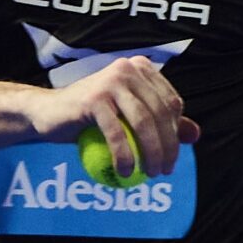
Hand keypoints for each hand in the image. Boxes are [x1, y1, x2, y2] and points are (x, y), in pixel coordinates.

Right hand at [29, 56, 201, 177]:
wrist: (47, 112)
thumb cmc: (90, 116)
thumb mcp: (127, 117)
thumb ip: (161, 122)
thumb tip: (196, 135)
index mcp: (141, 68)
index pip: (170, 102)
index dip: (175, 132)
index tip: (171, 156)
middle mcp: (128, 69)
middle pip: (160, 112)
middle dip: (168, 146)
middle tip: (165, 170)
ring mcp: (111, 80)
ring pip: (143, 121)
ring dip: (152, 152)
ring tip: (151, 173)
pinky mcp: (94, 98)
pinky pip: (116, 132)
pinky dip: (124, 155)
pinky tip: (126, 172)